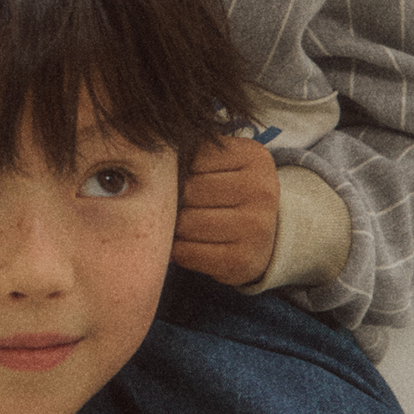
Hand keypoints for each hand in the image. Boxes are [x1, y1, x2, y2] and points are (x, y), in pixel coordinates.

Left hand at [171, 135, 279, 285]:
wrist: (264, 238)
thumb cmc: (232, 194)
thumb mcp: (225, 163)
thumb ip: (194, 154)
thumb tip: (148, 159)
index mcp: (254, 158)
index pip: (193, 158)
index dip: (179, 171)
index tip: (182, 179)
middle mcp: (260, 191)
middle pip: (189, 190)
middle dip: (174, 199)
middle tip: (174, 205)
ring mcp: (254, 227)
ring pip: (185, 222)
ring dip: (173, 226)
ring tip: (179, 224)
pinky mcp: (241, 259)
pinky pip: (187, 252)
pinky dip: (178, 249)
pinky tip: (186, 244)